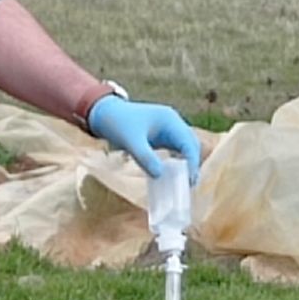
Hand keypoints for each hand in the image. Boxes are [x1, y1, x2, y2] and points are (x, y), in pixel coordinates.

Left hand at [86, 97, 200, 182]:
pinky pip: (175, 151)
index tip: (189, 180)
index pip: (188, 143)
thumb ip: (145, 157)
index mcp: (169, 120)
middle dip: (193, 164)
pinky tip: (172, 176)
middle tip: (189, 185)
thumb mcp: (130, 141)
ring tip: (183, 184)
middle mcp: (173, 123)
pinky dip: (177, 163)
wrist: (105, 113)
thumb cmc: (118, 123)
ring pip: (185, 148)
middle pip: (191, 145)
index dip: (192, 162)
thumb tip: (159, 175)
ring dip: (186, 164)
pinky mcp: (162, 137)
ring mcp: (169, 130)